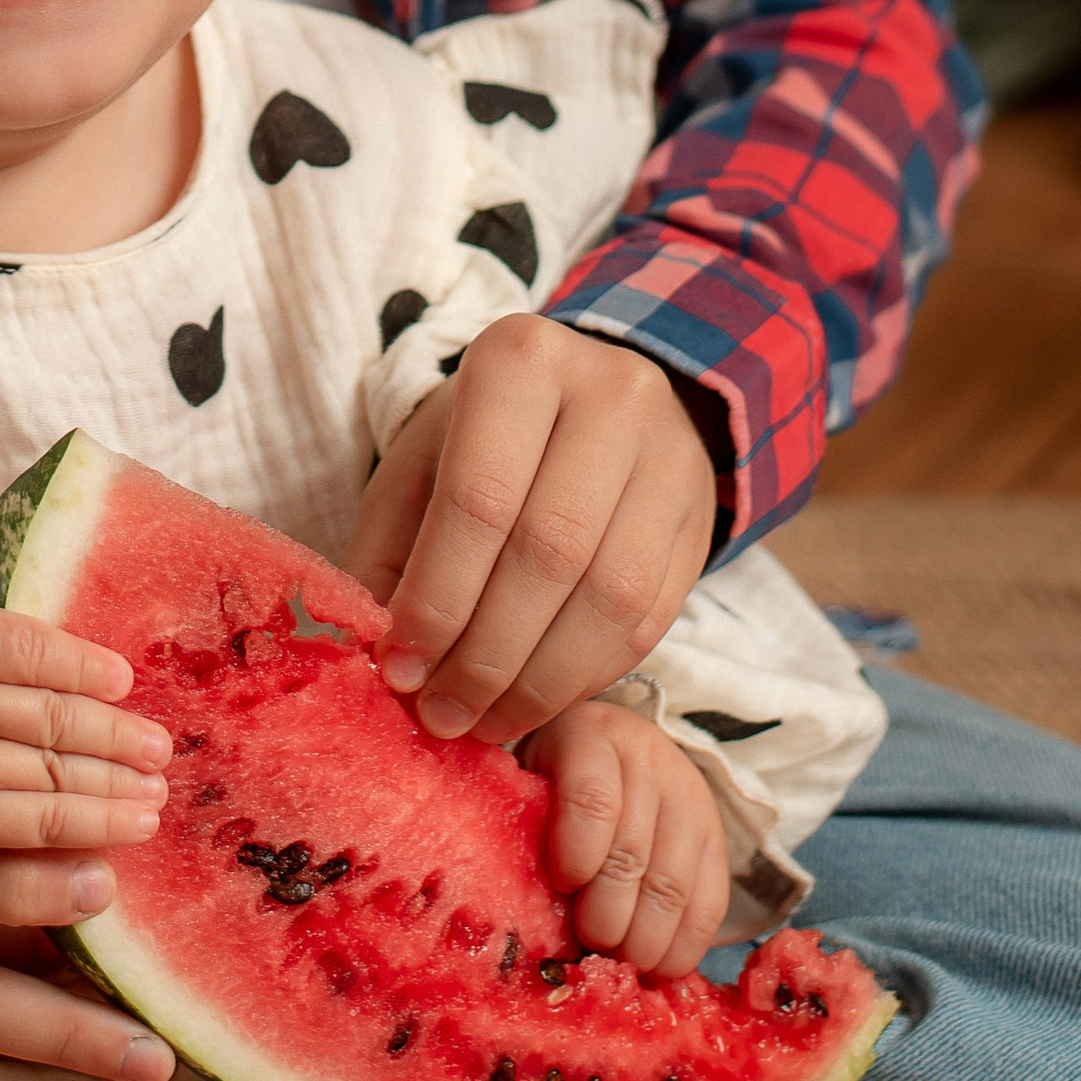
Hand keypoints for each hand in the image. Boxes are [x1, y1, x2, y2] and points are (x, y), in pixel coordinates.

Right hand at [0, 606, 171, 896]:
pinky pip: (27, 831)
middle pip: (51, 717)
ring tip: (156, 793)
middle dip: (118, 735)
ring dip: (115, 789)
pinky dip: (82, 832)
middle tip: (162, 745)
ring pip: (51, 779)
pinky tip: (120, 832)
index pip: (23, 643)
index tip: (125, 678)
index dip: (82, 660)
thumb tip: (51, 605)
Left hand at [344, 316, 716, 742]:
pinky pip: (650, 620)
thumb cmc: (485, 441)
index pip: (480, 499)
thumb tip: (380, 658)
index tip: (403, 670)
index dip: (438, 599)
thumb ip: (391, 553)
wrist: (594, 403)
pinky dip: (588, 677)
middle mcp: (610, 393)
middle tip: (443, 714)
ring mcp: (669, 454)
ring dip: (540, 681)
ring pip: (611, 595)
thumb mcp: (421, 467)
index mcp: (520, 359)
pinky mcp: (700, 518)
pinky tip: (538, 700)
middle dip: (487, 654)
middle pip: (550, 551)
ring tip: (485, 721)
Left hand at [529, 695, 730, 975]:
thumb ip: (528, 830)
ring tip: (617, 962)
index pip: (592, 799)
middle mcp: (648, 759)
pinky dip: (682, 947)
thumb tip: (529, 914)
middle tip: (587, 947)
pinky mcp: (716, 838)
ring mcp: (690, 798)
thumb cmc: (555, 778)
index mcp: (590, 737)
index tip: (561, 886)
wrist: (616, 747)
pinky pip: (709, 904)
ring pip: (671, 887)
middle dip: (605, 918)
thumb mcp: (531, 781)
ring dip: (642, 941)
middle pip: (631, 855)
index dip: (576, 853)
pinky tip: (656, 966)